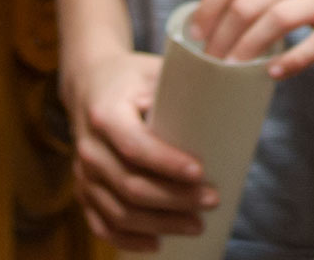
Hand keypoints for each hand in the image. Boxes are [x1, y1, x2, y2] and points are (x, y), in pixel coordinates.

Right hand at [62, 46, 210, 250]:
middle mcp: (89, 147)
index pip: (135, 146)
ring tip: (196, 225)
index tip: (200, 172)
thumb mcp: (154, 71)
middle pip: (131, 186)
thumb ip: (183, 88)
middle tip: (212, 201)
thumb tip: (231, 100)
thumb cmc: (132, 78)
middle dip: (174, 199)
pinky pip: (102, 225)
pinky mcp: (83, 192)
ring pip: (119, 212)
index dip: (167, 163)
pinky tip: (157, 242)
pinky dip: (129, 240)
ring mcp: (83, 174)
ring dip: (160, 223)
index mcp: (105, 114)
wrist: (89, 84)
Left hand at [194, 0, 313, 78]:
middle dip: (221, 37)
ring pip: (275, 20)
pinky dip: (290, 62)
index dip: (208, 7)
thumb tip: (225, 19)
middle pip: (247, 2)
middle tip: (210, 62)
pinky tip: (274, 74)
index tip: (195, 35)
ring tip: (232, 71)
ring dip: (246, 50)